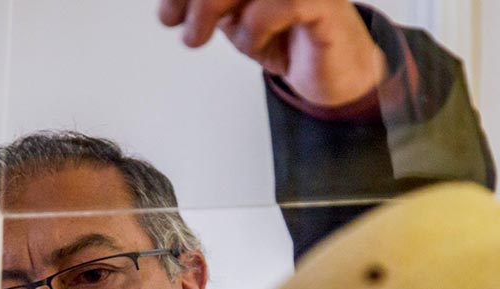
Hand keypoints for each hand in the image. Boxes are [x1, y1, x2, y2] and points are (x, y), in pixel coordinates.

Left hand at [158, 0, 386, 105]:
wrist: (332, 71)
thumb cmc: (286, 37)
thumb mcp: (232, 18)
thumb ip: (206, 5)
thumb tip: (170, 7)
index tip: (167, 14)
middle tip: (177, 24)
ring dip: (209, 11)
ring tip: (199, 38)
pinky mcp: (323, 3)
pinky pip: (277, 6)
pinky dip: (253, 28)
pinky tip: (254, 43)